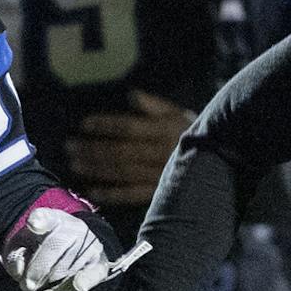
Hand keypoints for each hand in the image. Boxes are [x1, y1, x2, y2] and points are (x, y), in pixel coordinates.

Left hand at [2, 198, 117, 290]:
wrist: (79, 253)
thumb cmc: (42, 250)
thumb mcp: (23, 249)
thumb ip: (15, 257)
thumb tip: (19, 271)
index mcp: (52, 219)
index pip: (46, 217)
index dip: (40, 220)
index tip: (33, 223)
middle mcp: (73, 228)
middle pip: (53, 247)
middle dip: (37, 269)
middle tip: (27, 285)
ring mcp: (89, 245)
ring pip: (65, 268)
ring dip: (50, 282)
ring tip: (44, 283)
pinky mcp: (99, 264)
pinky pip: (91, 275)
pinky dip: (84, 281)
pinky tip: (78, 286)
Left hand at [66, 91, 193, 208]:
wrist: (220, 163)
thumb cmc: (193, 134)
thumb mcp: (179, 113)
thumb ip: (155, 105)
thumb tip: (131, 94)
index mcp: (163, 130)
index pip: (128, 127)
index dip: (104, 125)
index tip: (83, 124)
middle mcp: (158, 153)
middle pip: (120, 151)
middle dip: (92, 148)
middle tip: (69, 146)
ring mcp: (157, 175)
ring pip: (122, 172)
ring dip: (96, 169)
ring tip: (74, 164)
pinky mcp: (157, 194)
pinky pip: (131, 195)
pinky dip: (111, 194)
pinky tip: (92, 190)